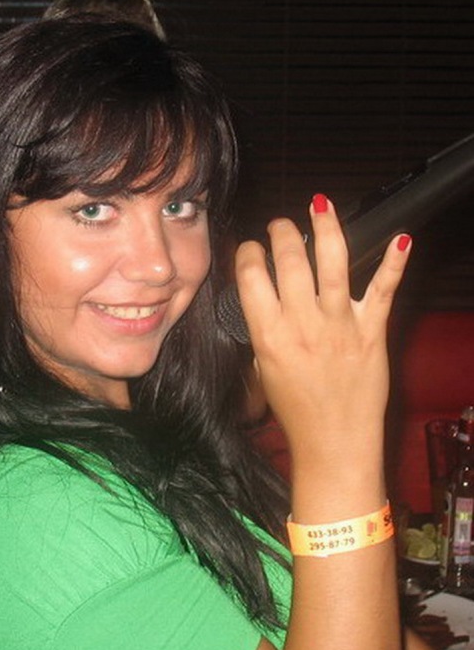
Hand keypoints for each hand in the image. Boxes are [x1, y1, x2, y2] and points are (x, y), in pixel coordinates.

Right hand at [235, 195, 410, 515]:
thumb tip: (263, 299)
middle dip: (281, 232)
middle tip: (280, 226)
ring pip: (333, 262)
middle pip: (288, 260)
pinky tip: (402, 237)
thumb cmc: (297, 413)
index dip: (247, 253)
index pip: (251, 276)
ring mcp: (339, 326)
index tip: (251, 249)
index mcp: (269, 336)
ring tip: (319, 205)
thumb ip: (263, 332)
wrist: (334, 444)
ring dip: (326, 226)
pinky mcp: (372, 332)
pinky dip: (395, 262)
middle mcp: (303, 325)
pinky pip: (384, 290)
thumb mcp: (263, 372)